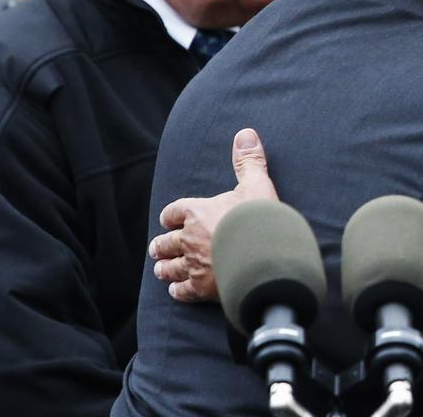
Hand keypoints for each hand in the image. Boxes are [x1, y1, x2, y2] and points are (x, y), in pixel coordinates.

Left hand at [149, 128, 278, 301]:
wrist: (265, 255)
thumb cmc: (259, 218)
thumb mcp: (257, 184)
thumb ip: (249, 160)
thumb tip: (245, 132)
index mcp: (197, 212)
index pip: (173, 212)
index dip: (170, 216)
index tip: (169, 219)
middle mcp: (188, 238)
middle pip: (166, 242)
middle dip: (161, 244)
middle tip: (157, 247)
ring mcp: (193, 265)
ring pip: (169, 267)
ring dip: (164, 267)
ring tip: (161, 268)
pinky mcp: (201, 288)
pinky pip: (182, 291)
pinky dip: (177, 290)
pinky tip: (177, 290)